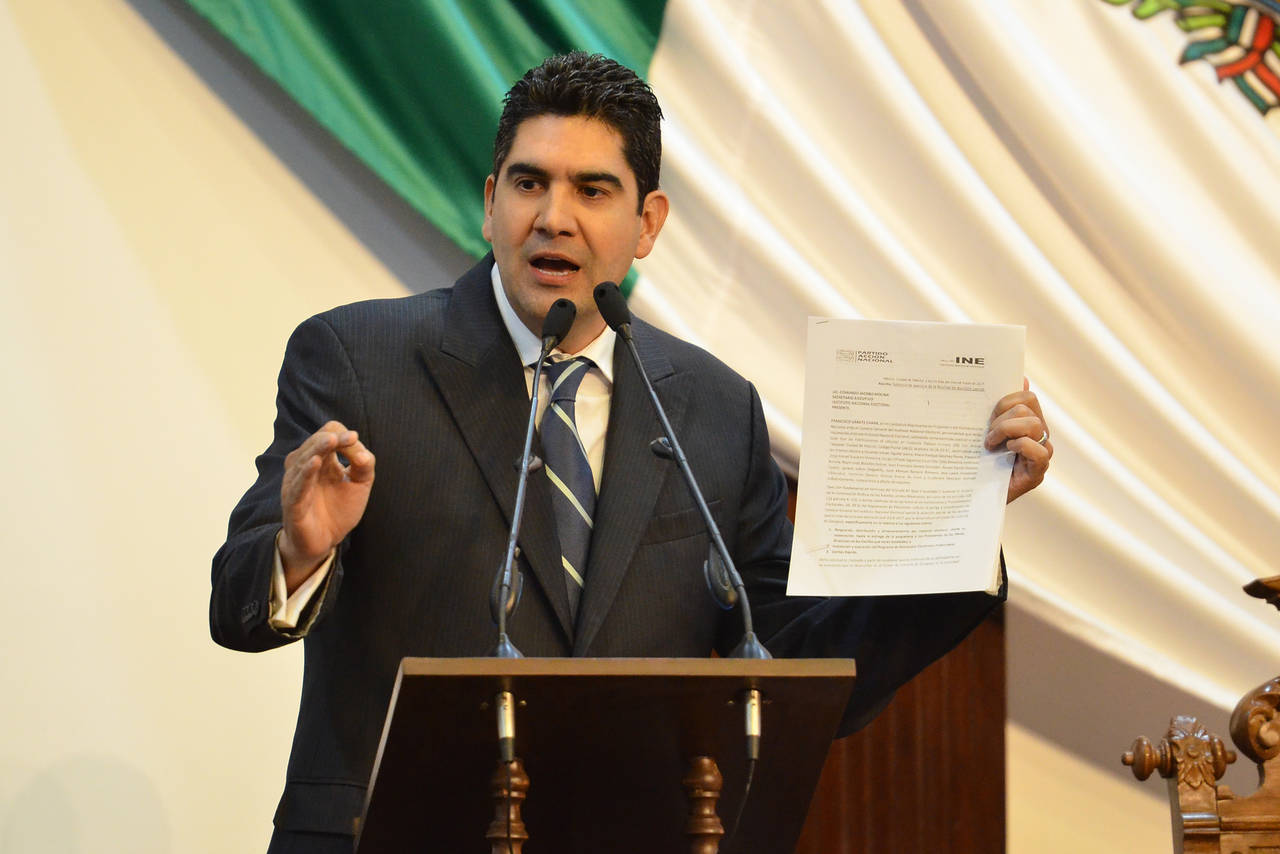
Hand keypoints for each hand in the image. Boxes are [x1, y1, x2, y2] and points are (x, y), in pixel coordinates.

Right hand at [278, 421, 374, 590]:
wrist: (324, 540)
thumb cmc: (339, 509)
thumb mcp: (359, 484)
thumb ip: (364, 465)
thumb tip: (363, 454)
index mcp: (322, 458)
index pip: (328, 434)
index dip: (343, 436)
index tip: (355, 440)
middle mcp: (305, 466)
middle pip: (315, 441)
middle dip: (333, 439)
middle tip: (351, 439)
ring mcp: (296, 482)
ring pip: (304, 458)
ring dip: (319, 448)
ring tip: (331, 442)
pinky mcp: (292, 501)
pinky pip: (297, 484)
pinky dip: (306, 472)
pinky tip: (314, 462)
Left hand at [985, 378, 1050, 503]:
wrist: (972, 496)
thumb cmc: (978, 461)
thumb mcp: (984, 429)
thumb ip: (1000, 407)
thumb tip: (1022, 378)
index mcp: (1027, 423)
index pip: (1028, 397)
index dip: (1006, 401)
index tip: (988, 416)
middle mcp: (1039, 436)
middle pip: (1028, 409)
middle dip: (1002, 418)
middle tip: (987, 436)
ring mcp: (1041, 454)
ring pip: (1033, 424)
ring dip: (1006, 431)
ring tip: (991, 445)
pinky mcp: (1037, 473)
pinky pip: (1040, 450)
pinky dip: (1021, 446)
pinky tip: (1006, 452)